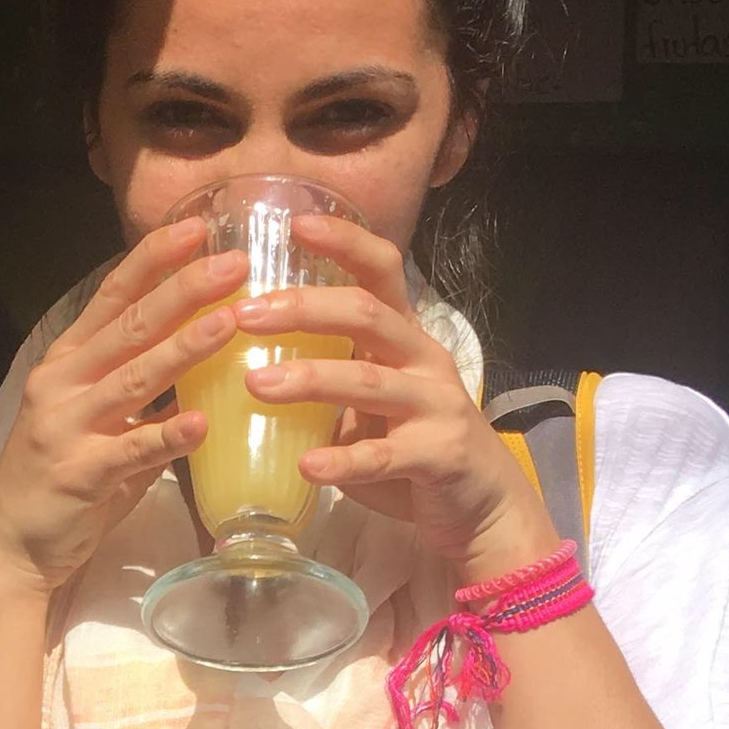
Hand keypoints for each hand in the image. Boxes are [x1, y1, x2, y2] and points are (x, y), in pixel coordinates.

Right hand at [0, 219, 247, 599]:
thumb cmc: (63, 477)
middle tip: (235, 262)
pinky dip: (166, 436)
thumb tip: (203, 347)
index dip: (154, 260)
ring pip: (132, 379)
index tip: (198, 227)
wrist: (12, 545)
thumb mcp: (93, 415)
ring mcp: (68, 428)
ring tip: (230, 323)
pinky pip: (131, 452)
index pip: (114, 295)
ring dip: (184, 349)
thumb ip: (137, 383)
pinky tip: (201, 424)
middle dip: (184, 291)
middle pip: (129, 326)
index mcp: (68, 360)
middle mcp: (63, 383)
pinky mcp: (79, 475)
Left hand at [237, 214, 556, 579]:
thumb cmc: (413, 447)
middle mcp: (424, 360)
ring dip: (311, 381)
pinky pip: (386, 455)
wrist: (483, 506)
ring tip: (257, 384)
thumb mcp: (369, 403)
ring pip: (370, 382)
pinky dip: (344, 461)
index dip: (344, 242)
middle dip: (304, 308)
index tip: (295, 222)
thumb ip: (328, 378)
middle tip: (245, 315)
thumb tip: (246, 361)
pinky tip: (307, 466)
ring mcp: (437, 405)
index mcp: (403, 337)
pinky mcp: (441, 455)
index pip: (381, 270)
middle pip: (367, 315)